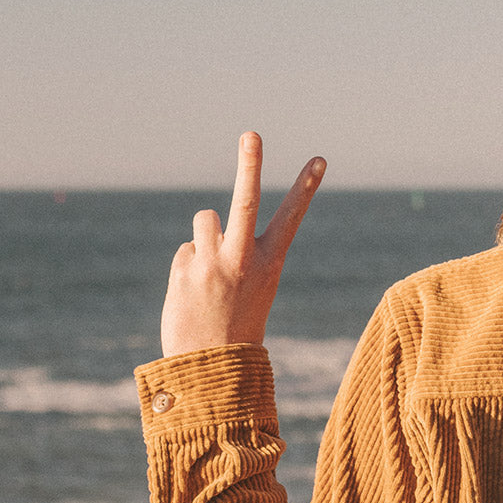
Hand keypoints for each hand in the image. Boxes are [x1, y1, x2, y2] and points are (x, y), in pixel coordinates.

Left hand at [160, 132, 325, 357]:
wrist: (211, 368)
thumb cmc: (237, 322)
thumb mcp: (252, 283)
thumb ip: (236, 248)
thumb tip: (209, 220)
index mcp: (269, 262)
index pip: (292, 216)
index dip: (306, 186)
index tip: (319, 159)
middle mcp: (242, 258)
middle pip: (245, 200)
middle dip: (250, 164)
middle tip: (251, 134)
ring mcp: (211, 262)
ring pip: (206, 218)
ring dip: (206, 235)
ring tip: (211, 267)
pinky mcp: (183, 269)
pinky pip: (187, 249)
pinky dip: (189, 265)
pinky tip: (194, 291)